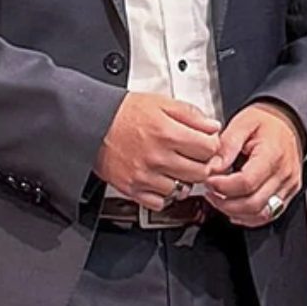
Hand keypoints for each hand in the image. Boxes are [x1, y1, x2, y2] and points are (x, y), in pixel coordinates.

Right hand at [93, 91, 223, 209]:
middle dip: (201, 165)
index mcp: (168, 133)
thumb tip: (213, 127)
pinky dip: (164, 195)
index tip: (206, 145)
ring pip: (182, 191)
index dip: (211, 146)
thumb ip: (191, 115)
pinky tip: (161, 180)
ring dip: (183, 181)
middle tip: (193, 158)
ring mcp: (145, 176)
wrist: (93, 124)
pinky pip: (160, 202)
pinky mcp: (133, 189)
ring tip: (176, 168)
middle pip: (200, 173)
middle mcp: (158, 157)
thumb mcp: (162, 103)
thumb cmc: (125, 113)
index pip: (209, 149)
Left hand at [203, 99, 306, 227]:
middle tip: (210, 191)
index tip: (208, 180)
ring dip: (235, 212)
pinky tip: (234, 207)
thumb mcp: (242, 123)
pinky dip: (248, 217)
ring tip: (219, 199)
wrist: (287, 122)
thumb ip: (226, 145)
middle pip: (253, 204)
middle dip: (225, 203)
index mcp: (273, 154)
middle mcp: (284, 174)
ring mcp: (288, 186)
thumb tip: (212, 167)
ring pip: (261, 215)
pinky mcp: (288, 194)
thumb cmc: (266, 122)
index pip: (247, 182)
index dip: (223, 186)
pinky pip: (269, 215)